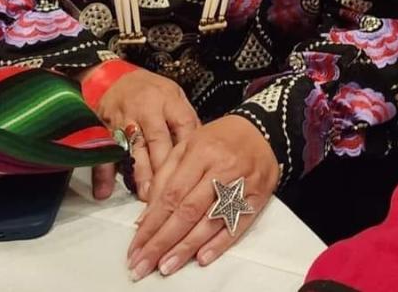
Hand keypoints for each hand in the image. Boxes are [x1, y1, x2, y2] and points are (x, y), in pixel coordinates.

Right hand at [95, 69, 199, 201]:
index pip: (183, 124)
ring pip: (133, 149)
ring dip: (140, 173)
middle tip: (171, 192)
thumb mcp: (173, 94)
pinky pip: (103, 152)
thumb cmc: (148, 90)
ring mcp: (124, 121)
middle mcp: (146, 110)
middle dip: (164, 166)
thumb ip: (186, 118)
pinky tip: (104, 191)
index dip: (189, 147)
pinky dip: (103, 173)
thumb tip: (202, 144)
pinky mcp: (104, 130)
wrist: (113, 77)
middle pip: (157, 139)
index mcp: (167, 100)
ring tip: (147, 196)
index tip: (195, 169)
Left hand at [126, 115, 279, 280]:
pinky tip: (201, 258)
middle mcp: (221, 169)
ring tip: (167, 266)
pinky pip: (237, 224)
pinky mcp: (258, 197)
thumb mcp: (187, 145)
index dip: (152, 223)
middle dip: (163, 241)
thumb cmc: (218, 139)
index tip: (135, 247)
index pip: (172, 194)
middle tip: (143, 265)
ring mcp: (242, 184)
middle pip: (188, 211)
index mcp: (200, 152)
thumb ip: (165, 177)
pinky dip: (219, 243)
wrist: (261, 131)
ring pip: (211, 221)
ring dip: (187, 247)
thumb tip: (145, 216)